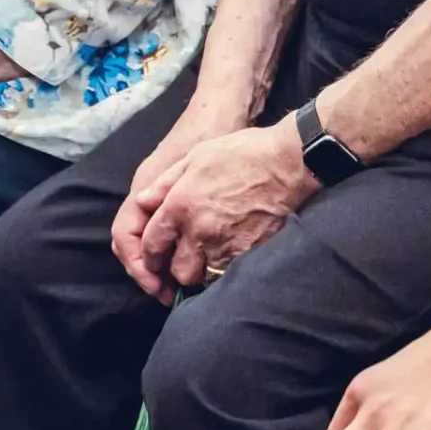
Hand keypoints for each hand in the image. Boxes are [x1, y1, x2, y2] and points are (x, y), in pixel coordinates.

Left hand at [133, 120, 317, 299]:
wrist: (287, 163)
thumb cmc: (242, 153)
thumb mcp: (196, 156)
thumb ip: (165, 183)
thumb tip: (143, 202)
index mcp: (181, 205)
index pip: (152, 244)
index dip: (149, 256)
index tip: (154, 259)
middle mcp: (199, 230)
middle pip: (178, 271)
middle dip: (178, 268)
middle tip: (185, 259)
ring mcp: (225, 245)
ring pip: (204, 276)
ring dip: (202, 271)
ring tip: (207, 258)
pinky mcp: (248, 253)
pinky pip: (228, 273)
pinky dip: (225, 268)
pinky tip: (229, 253)